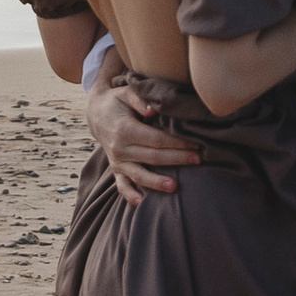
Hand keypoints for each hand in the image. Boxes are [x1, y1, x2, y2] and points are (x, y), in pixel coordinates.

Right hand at [84, 62, 199, 205]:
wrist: (96, 114)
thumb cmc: (117, 101)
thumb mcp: (126, 92)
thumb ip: (139, 99)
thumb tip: (152, 110)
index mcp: (124, 130)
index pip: (156, 140)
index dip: (176, 143)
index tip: (196, 144)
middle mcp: (119, 148)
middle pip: (153, 157)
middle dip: (177, 159)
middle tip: (199, 160)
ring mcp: (117, 161)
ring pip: (139, 175)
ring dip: (157, 182)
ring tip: (175, 187)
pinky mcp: (116, 169)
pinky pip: (122, 185)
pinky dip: (130, 195)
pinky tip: (141, 203)